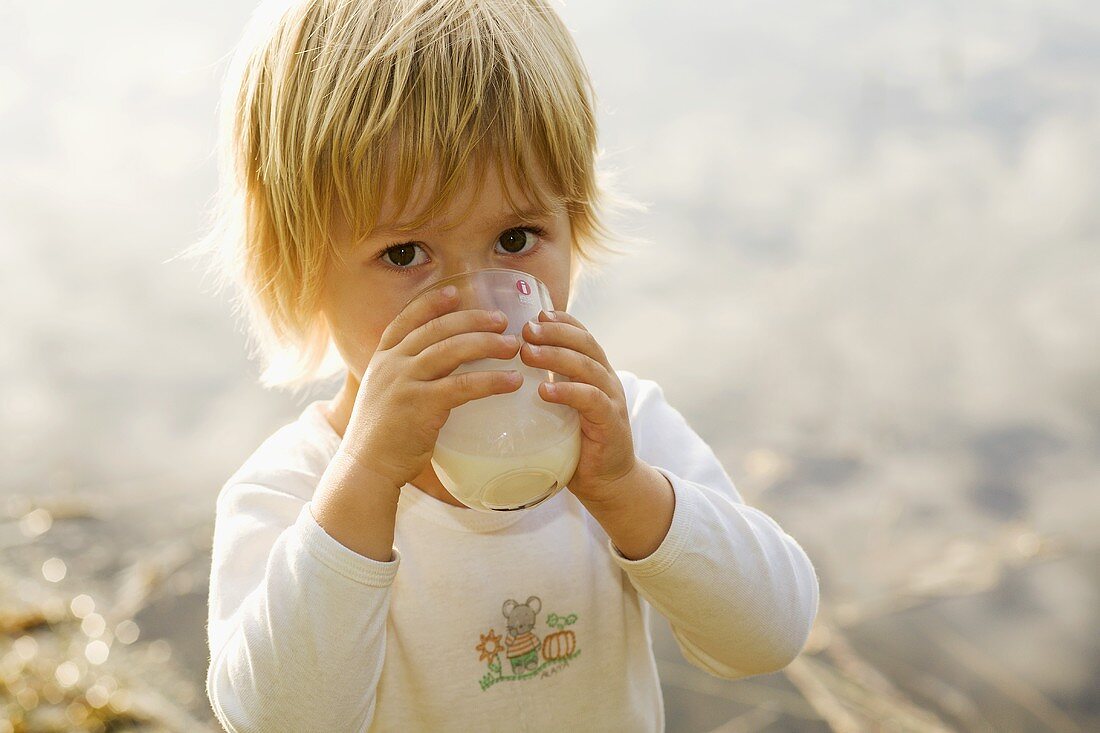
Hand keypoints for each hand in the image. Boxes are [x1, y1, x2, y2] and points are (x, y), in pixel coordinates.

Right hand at [338, 286, 523, 489]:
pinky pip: (463, 386)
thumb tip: (442, 367)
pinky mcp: (420, 406)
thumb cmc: (382, 436)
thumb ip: (407, 376)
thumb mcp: (385, 394)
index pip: (406, 319)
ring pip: (452, 350)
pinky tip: (512, 381)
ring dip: (487, 344)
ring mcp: (404, 383)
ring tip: (513, 346)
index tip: (456, 291)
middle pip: (437, 329)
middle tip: (502, 320)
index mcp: (382, 358)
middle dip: (473, 319)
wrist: (365, 468)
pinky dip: (491, 381)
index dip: (431, 302)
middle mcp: (391, 364)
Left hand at [519, 310, 640, 504]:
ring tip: (528, 353)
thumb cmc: (577, 442)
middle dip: (554, 332)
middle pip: (585, 344)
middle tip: (525, 330)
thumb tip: (502, 369)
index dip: (560, 321)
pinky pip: (591, 400)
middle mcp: (606, 379)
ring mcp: (611, 400)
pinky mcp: (610, 423)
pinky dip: (568, 391)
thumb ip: (545, 383)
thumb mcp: (561, 405)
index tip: (535, 314)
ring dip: (556, 356)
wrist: (607, 480)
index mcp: (595, 371)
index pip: (582, 334)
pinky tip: (545, 390)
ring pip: (587, 367)